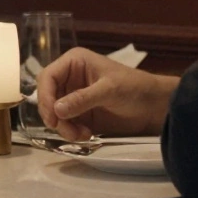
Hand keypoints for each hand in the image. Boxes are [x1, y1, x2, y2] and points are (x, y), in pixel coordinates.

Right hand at [36, 47, 179, 141]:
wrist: (152, 106)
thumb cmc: (133, 87)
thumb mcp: (108, 90)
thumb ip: (82, 99)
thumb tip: (57, 109)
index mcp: (74, 62)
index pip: (47, 77)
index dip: (45, 96)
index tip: (51, 116)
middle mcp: (70, 78)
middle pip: (47, 97)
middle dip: (53, 115)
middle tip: (64, 129)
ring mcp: (73, 97)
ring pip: (54, 113)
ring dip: (63, 127)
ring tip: (82, 135)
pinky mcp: (79, 114)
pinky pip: (65, 124)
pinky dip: (71, 132)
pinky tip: (86, 135)